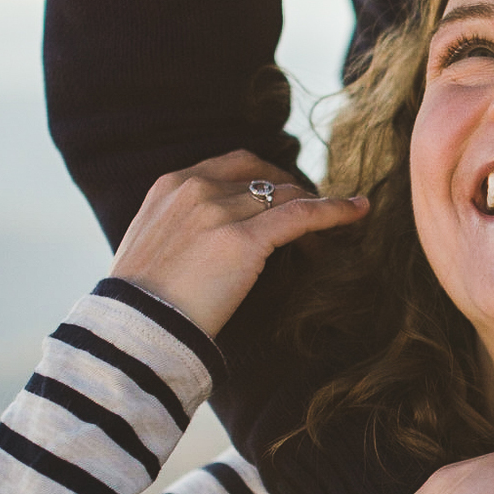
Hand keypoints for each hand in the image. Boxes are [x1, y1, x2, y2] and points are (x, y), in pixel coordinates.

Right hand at [109, 151, 366, 336]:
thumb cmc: (142, 301)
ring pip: (286, 195)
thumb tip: (211, 237)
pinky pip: (302, 215)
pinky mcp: (244, 239)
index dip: (265, 179)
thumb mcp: (154, 246)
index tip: (281, 195)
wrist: (134, 327)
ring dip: (313, 207)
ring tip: (337, 221)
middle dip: (291, 188)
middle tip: (312, 209)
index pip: (232, 166)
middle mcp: (196, 188)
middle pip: (263, 177)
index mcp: (172, 185)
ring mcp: (220, 210)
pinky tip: (359, 211)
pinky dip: (335, 209)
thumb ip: (183, 227)